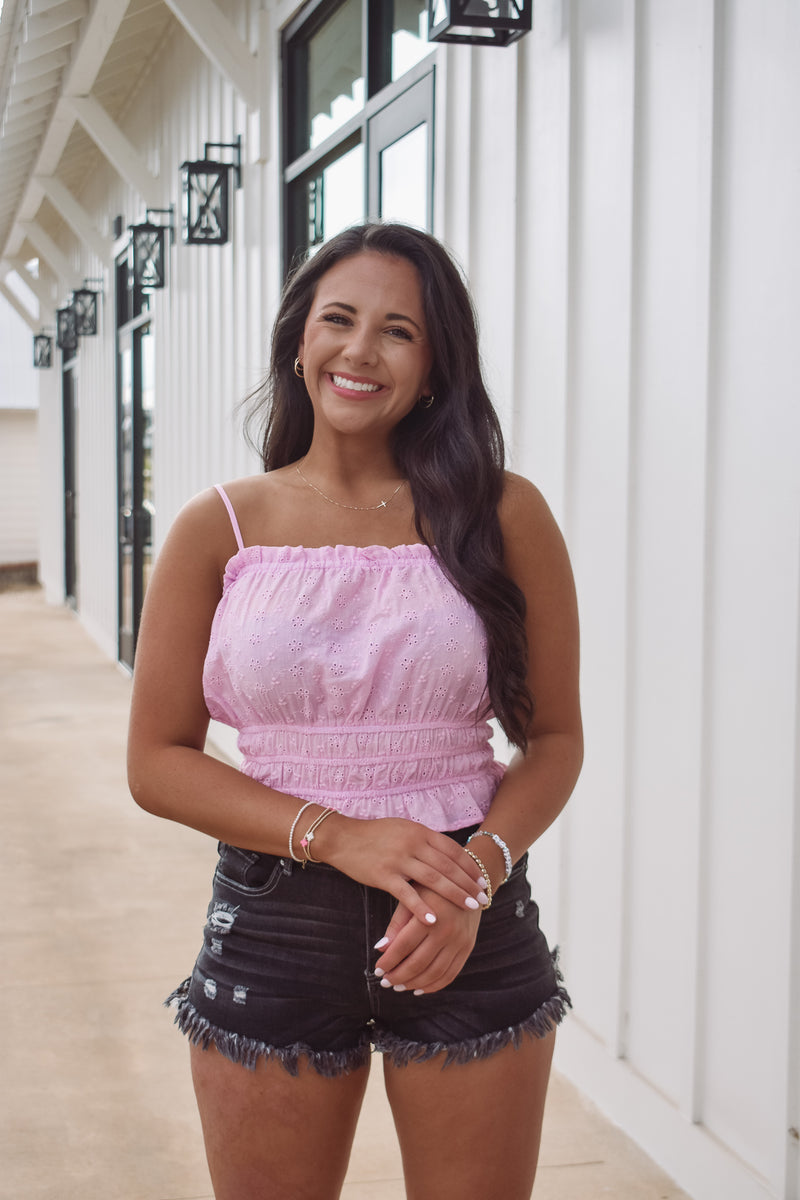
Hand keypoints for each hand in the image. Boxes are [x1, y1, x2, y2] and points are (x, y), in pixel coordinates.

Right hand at [319, 816, 486, 927]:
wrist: (343, 838)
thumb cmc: (374, 834)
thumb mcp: (403, 829)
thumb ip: (424, 839)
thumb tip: (446, 851)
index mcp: (419, 832)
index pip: (452, 850)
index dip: (470, 867)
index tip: (482, 880)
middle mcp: (412, 844)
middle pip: (448, 866)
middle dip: (469, 883)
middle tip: (484, 898)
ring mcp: (399, 859)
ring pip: (434, 880)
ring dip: (455, 894)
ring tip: (471, 907)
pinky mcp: (384, 875)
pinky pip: (407, 894)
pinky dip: (422, 908)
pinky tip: (435, 920)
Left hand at [372, 886, 481, 993]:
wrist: (467, 880)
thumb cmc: (432, 887)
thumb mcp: (412, 897)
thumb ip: (397, 923)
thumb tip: (380, 949)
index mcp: (430, 915)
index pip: (403, 946)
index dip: (388, 961)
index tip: (377, 970)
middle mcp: (447, 930)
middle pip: (418, 963)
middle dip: (398, 976)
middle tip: (385, 982)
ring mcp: (460, 940)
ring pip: (434, 972)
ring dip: (414, 984)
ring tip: (399, 986)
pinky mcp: (468, 946)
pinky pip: (451, 973)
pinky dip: (434, 985)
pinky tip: (420, 988)